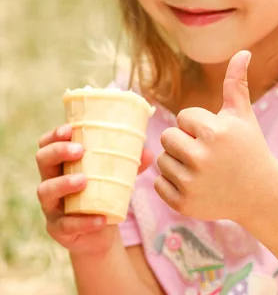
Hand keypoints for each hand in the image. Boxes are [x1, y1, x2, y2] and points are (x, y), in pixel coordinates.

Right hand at [36, 124, 152, 254]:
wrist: (100, 234)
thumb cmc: (103, 195)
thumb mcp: (115, 178)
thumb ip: (129, 165)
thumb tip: (147, 151)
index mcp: (61, 164)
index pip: (47, 144)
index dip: (55, 135)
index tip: (70, 129)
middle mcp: (50, 181)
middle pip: (43, 160)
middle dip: (59, 152)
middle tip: (79, 151)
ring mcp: (51, 206)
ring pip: (46, 191)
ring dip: (64, 183)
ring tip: (84, 180)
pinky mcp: (57, 229)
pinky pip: (65, 225)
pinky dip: (83, 221)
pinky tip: (100, 219)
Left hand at [154, 51, 275, 224]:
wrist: (261, 194)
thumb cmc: (249, 148)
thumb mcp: (243, 115)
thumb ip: (236, 83)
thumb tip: (243, 51)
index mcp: (214, 132)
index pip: (182, 117)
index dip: (197, 125)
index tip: (215, 137)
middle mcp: (202, 157)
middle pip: (167, 137)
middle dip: (184, 142)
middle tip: (207, 153)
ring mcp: (192, 183)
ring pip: (162, 160)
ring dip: (177, 162)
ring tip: (203, 169)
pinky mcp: (183, 204)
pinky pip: (159, 184)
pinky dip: (172, 184)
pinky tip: (196, 185)